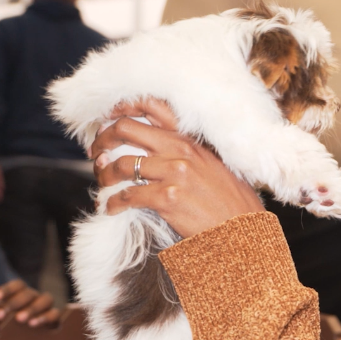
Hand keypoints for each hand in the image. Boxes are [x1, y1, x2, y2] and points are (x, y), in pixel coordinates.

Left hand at [0, 279, 60, 328]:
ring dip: (31, 308)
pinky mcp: (55, 318)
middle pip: (28, 294)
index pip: (17, 285)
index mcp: (22, 292)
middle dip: (13, 303)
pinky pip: (55, 314)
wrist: (29, 338)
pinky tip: (32, 324)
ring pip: (45, 300)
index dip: (6, 290)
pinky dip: (45, 317)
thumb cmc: (9, 323)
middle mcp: (35, 296)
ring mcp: (47, 306)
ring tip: (18, 319)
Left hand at [90, 97, 264, 237]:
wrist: (244, 231)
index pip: (150, 109)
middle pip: (126, 129)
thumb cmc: (230, 204)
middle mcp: (181, 151)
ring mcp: (175, 173)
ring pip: (122, 165)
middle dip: (103, 140)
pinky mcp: (168, 198)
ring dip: (104, 175)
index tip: (106, 125)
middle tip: (96, 153)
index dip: (120, 113)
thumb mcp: (213, 168)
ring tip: (102, 185)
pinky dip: (113, 202)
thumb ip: (187, 156)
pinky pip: (128, 195)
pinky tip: (111, 208)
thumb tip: (157, 155)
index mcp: (190, 140)